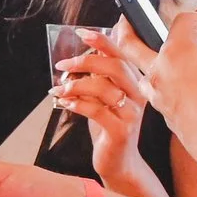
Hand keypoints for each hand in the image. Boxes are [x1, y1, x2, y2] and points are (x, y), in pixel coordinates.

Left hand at [54, 30, 158, 191]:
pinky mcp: (120, 131)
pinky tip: (65, 104)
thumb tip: (88, 51)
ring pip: (104, 88)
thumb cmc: (109, 128)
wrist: (119, 162)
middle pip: (115, 67)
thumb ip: (99, 77)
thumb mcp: (103, 98)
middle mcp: (137, 95)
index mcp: (134, 83)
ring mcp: (131, 113)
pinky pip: (96, 111)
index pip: (121, 55)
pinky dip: (77, 104)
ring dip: (76, 85)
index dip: (103, 41)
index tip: (82, 33)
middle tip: (63, 65)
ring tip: (58, 90)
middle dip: (86, 61)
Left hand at [139, 13, 196, 183]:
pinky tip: (182, 88)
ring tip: (157, 58)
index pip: (183, 20)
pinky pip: (158, 96)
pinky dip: (165, 87)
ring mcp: (160, 97)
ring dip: (148, 63)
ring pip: (143, 74)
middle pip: (131, 46)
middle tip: (125, 20)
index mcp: (175, 52)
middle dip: (126, 31)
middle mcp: (160, 73)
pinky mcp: (167, 117)